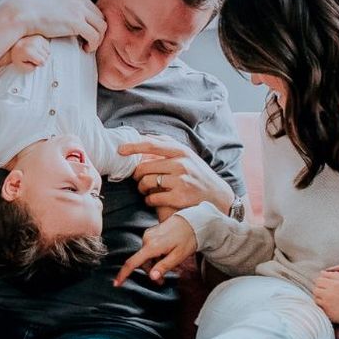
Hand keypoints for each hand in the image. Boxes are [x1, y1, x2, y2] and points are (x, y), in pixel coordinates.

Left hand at [10, 35, 49, 70]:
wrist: (13, 45)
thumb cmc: (17, 57)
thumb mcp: (21, 66)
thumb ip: (31, 68)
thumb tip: (39, 64)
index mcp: (29, 52)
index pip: (42, 61)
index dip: (39, 64)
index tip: (34, 63)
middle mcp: (34, 44)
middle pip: (46, 57)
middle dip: (41, 59)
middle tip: (33, 58)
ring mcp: (37, 39)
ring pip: (48, 51)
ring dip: (43, 54)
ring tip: (35, 53)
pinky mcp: (39, 37)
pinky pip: (48, 46)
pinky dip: (44, 49)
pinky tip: (37, 49)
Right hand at [12, 0, 105, 51]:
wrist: (22, 12)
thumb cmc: (30, 7)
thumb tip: (60, 0)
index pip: (92, 8)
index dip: (92, 22)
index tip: (86, 31)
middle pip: (99, 17)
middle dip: (97, 30)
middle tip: (89, 41)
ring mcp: (79, 10)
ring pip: (101, 26)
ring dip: (98, 38)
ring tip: (88, 46)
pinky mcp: (76, 23)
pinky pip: (94, 36)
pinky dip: (93, 44)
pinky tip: (85, 48)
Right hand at [114, 214, 196, 286]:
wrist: (193, 221)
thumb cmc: (188, 239)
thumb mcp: (178, 256)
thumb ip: (164, 266)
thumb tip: (151, 277)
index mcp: (152, 245)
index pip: (133, 262)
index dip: (124, 274)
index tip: (116, 284)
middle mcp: (147, 238)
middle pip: (142, 261)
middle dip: (150, 271)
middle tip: (163, 280)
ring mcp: (149, 234)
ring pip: (146, 255)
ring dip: (154, 263)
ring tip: (170, 265)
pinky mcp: (152, 232)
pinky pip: (149, 248)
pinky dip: (155, 255)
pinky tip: (167, 255)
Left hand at [119, 135, 234, 213]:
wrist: (218, 197)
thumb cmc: (198, 175)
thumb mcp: (188, 156)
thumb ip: (168, 147)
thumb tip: (143, 139)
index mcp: (181, 151)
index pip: (152, 144)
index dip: (134, 146)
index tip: (120, 150)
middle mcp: (181, 163)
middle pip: (145, 167)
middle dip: (137, 175)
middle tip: (138, 179)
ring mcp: (181, 180)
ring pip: (147, 182)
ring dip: (142, 188)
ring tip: (146, 190)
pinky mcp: (180, 197)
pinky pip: (153, 198)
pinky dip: (149, 200)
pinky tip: (153, 200)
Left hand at [313, 271, 338, 325]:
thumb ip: (333, 276)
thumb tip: (321, 272)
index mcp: (335, 283)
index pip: (319, 280)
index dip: (320, 283)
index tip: (324, 287)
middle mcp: (331, 292)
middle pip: (316, 289)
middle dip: (319, 291)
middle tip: (325, 295)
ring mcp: (329, 302)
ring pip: (316, 298)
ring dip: (319, 299)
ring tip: (327, 301)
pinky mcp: (328, 312)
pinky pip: (319, 307)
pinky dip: (322, 307)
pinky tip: (329, 307)